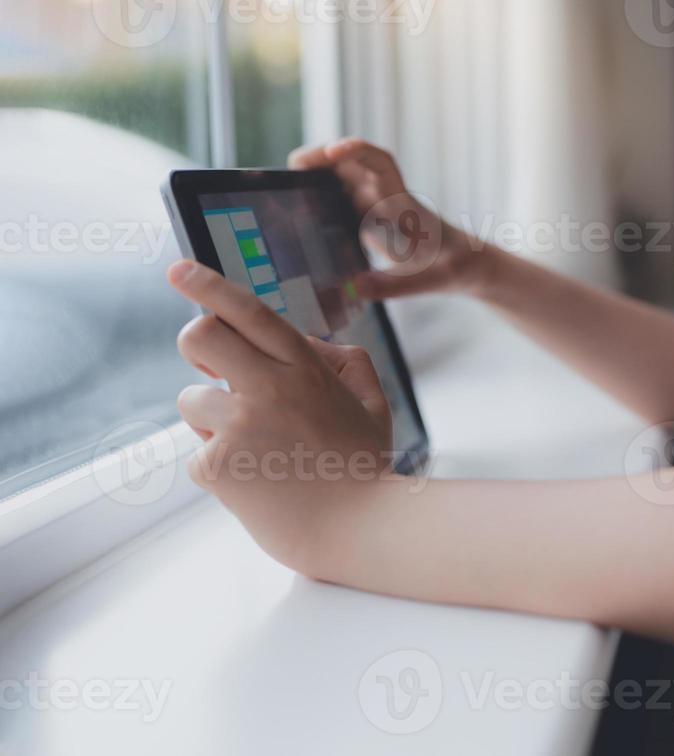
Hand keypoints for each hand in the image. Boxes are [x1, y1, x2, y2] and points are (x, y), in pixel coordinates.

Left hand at [169, 259, 396, 575]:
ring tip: (256, 451)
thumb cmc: (364, 466)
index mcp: (306, 368)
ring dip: (213, 420)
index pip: (248, 311)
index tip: (178, 268)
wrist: (358, 528)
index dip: (208, 285)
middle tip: (211, 366)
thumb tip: (305, 342)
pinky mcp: (217, 464)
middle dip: (196, 344)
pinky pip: (198, 453)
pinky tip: (257, 483)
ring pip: (191, 400)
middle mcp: (269, 387)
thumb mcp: (372, 401)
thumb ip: (343, 360)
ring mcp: (240, 425)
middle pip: (199, 337)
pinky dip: (220, 469)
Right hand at [288, 138, 487, 299]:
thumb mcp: (424, 282)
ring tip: (290, 186)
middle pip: (355, 161)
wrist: (466, 263)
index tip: (334, 151)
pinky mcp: (372, 213)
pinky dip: (322, 194)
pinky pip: (344, 194)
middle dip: (323, 157)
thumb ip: (390, 286)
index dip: (356, 151)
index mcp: (403, 206)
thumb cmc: (451, 268)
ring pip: (346, 175)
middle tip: (293, 168)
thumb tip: (353, 287)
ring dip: (320, 174)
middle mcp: (389, 197)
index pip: (380, 165)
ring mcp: (379, 203)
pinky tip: (301, 208)